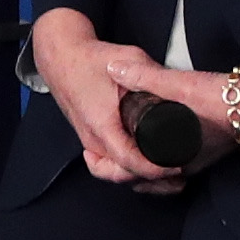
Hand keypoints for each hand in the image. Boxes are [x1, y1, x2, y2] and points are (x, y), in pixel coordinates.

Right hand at [24, 8, 162, 190]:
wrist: (61, 59)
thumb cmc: (90, 60)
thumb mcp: (128, 58)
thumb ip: (154, 74)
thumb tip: (178, 87)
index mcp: (102, 124)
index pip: (129, 161)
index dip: (155, 169)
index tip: (177, 166)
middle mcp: (93, 140)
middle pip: (123, 176)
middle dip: (151, 181)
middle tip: (179, 172)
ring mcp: (90, 144)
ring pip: (115, 176)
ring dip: (140, 180)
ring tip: (169, 176)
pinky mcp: (91, 142)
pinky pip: (109, 167)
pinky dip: (127, 173)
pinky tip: (148, 169)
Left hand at [85, 42, 239, 179]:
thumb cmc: (224, 101)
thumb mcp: (179, 84)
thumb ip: (144, 76)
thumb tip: (113, 68)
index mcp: (175, 156)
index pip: (136, 173)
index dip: (113, 165)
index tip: (94, 155)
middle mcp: (188, 165)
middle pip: (147, 179)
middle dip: (123, 170)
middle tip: (100, 156)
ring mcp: (201, 160)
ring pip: (163, 173)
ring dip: (142, 166)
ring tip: (122, 150)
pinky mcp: (211, 150)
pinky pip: (178, 162)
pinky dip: (161, 158)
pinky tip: (156, 141)